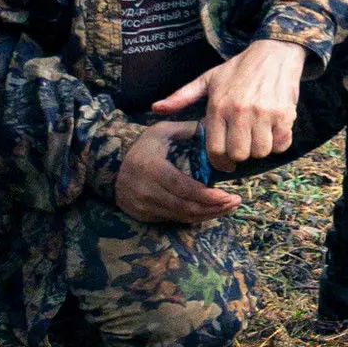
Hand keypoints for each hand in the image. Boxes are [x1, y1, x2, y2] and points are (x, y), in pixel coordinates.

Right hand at [116, 121, 242, 224]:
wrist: (111, 164)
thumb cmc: (144, 145)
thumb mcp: (164, 131)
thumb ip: (190, 130)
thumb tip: (217, 126)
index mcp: (152, 169)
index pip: (185, 189)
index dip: (209, 196)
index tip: (229, 196)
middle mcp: (146, 191)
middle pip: (186, 207)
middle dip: (214, 208)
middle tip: (235, 202)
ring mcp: (143, 206)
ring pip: (181, 217)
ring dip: (208, 215)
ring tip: (228, 207)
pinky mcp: (143, 215)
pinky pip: (173, 219)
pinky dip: (194, 217)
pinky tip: (210, 211)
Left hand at [153, 39, 307, 172]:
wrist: (275, 53)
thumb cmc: (239, 68)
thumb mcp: (208, 79)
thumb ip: (182, 96)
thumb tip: (155, 109)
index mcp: (219, 106)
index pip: (215, 149)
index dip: (220, 162)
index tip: (225, 163)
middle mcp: (240, 112)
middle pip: (239, 154)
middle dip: (240, 155)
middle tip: (243, 146)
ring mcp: (264, 114)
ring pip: (261, 151)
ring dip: (260, 149)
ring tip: (258, 137)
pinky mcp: (284, 114)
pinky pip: (282, 143)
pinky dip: (279, 143)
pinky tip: (274, 132)